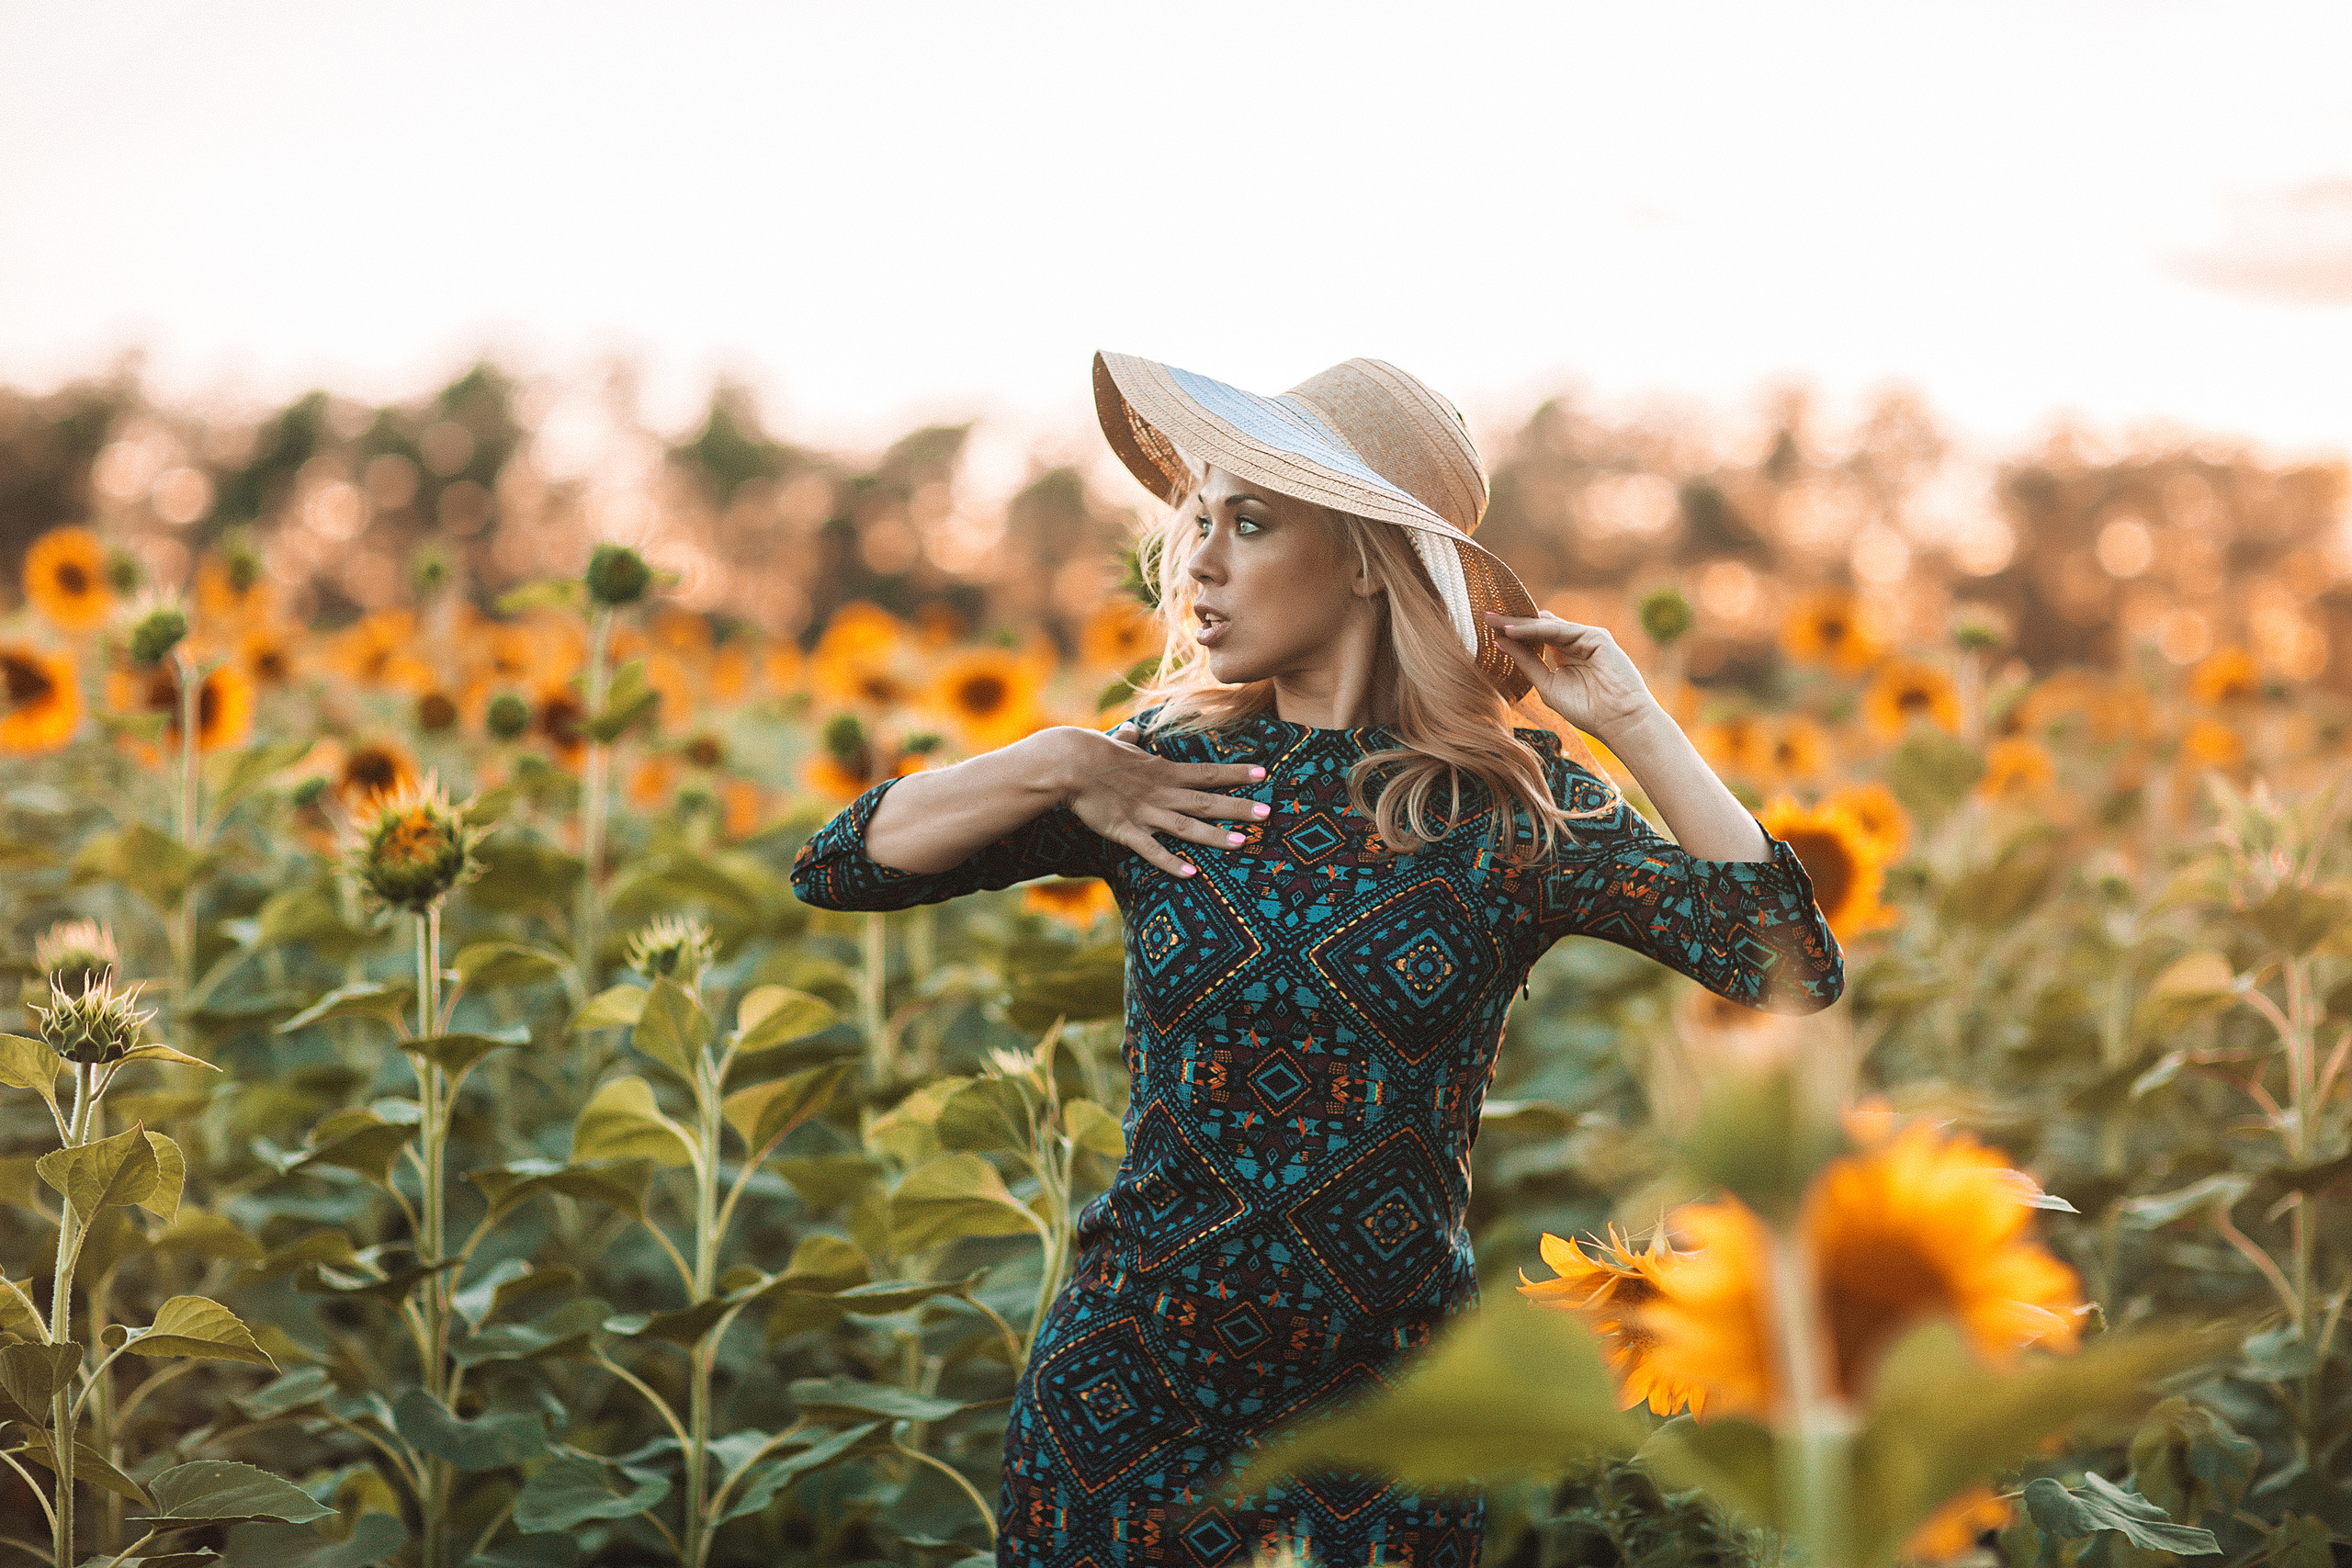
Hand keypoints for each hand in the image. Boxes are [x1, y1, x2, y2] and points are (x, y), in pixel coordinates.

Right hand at [1055, 722, 1269, 878]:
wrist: (1067, 763)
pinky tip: (1191, 872)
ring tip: (1242, 843)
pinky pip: (1151, 849)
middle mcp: (1160, 792)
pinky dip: (1171, 861)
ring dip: (1214, 836)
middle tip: (1267, 813)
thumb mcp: (1117, 744)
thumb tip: (1132, 730)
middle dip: (1238, 807)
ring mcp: (1144, 813)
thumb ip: (1129, 740)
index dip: (1236, 774)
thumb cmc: (1091, 752)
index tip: (1263, 773)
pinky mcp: (1125, 830)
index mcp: (1162, 771)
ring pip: (1186, 826)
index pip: (1207, 772)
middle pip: (1206, 801)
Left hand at [1483, 610, 1657, 740]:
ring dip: (1518, 623)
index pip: (1533, 637)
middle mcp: (1573, 642)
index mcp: (1562, 654)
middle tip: (1483, 615)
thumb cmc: (1586, 709)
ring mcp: (1585, 637)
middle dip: (1511, 621)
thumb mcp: (1547, 685)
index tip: (1484, 627)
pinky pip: (1558, 630)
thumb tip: (1499, 641)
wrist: (1618, 721)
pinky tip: (1512, 630)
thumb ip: (1526, 662)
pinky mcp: (1595, 636)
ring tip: (1493, 621)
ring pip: (1545, 626)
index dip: (1511, 632)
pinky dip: (1533, 630)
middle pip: (1537, 626)